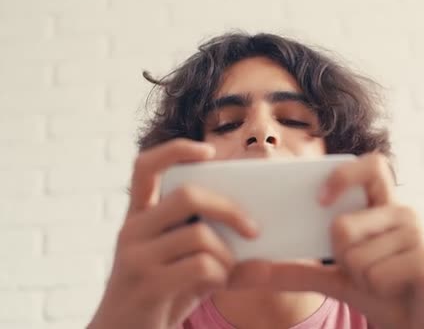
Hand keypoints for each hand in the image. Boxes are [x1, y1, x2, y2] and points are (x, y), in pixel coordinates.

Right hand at [87, 139, 258, 328]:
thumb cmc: (161, 297)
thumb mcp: (187, 269)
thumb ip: (218, 255)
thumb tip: (268, 260)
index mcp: (139, 217)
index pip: (145, 166)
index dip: (177, 150)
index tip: (210, 150)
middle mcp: (132, 230)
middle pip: (187, 195)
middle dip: (229, 209)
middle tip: (253, 229)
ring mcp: (136, 256)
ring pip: (200, 234)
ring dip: (228, 255)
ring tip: (228, 270)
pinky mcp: (147, 284)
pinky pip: (201, 265)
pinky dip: (222, 274)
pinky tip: (218, 284)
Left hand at [229, 153, 423, 328]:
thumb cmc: (388, 296)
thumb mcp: (339, 281)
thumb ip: (300, 271)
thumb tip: (254, 270)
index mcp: (384, 209)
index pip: (370, 165)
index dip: (343, 174)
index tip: (320, 200)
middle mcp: (403, 214)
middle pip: (343, 224)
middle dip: (341, 258)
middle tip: (365, 270)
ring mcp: (418, 235)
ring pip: (355, 256)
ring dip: (362, 280)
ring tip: (387, 282)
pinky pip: (374, 275)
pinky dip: (377, 291)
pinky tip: (398, 290)